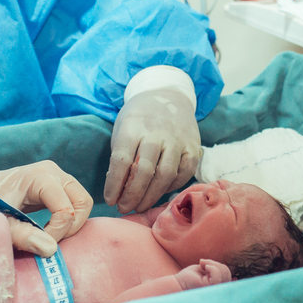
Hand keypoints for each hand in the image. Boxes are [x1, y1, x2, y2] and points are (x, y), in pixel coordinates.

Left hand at [0, 161, 91, 256]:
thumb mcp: (3, 222)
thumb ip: (22, 235)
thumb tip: (50, 249)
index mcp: (40, 176)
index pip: (65, 208)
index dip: (57, 232)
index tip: (39, 243)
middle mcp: (54, 172)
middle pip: (82, 202)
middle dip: (71, 227)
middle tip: (51, 241)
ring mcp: (59, 176)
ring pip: (83, 202)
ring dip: (73, 224)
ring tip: (51, 235)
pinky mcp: (59, 184)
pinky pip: (77, 203)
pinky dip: (70, 219)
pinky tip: (51, 229)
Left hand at [104, 88, 201, 213]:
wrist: (166, 94)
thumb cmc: (138, 117)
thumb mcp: (122, 128)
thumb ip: (121, 155)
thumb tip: (118, 189)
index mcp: (133, 127)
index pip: (121, 161)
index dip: (114, 184)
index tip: (109, 200)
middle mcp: (157, 133)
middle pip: (144, 171)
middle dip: (132, 195)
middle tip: (124, 208)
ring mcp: (177, 139)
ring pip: (165, 175)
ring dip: (151, 196)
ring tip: (140, 207)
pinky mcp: (193, 146)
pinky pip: (184, 173)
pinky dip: (171, 187)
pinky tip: (159, 193)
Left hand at [175, 259, 231, 290]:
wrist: (177, 283)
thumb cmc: (190, 278)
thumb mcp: (207, 273)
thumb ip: (219, 274)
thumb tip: (236, 279)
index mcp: (219, 288)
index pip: (230, 279)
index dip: (228, 273)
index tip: (221, 273)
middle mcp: (219, 291)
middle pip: (227, 272)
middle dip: (216, 264)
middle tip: (203, 264)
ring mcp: (216, 290)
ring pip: (224, 272)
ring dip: (212, 264)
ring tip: (201, 266)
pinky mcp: (210, 287)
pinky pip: (217, 274)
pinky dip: (211, 267)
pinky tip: (203, 267)